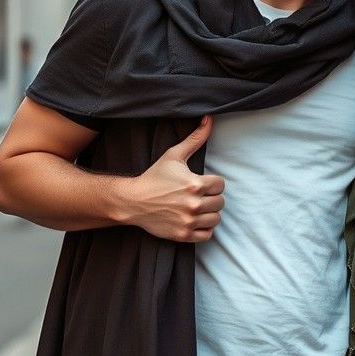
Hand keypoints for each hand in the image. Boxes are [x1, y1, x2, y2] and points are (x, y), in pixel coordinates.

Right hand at [121, 116, 224, 241]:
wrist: (133, 201)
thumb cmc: (154, 177)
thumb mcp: (174, 155)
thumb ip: (195, 139)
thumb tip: (209, 120)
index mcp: (194, 185)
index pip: (221, 185)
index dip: (212, 183)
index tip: (201, 183)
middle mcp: (193, 204)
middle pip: (220, 202)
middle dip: (211, 198)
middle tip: (198, 195)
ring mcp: (189, 221)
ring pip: (216, 219)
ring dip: (209, 213)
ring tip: (197, 207)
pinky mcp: (184, 235)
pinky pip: (207, 235)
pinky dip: (204, 229)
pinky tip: (195, 220)